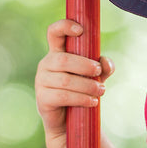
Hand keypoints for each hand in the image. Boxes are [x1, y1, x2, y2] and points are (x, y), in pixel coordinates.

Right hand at [35, 19, 113, 140]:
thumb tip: (105, 62)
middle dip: (85, 66)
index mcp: (57, 53)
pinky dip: (81, 98)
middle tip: (99, 73)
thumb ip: (103, 67)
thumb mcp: (95, 77)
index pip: (54, 32)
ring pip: (65, 80)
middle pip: (64, 59)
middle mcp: (46, 64)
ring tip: (101, 91)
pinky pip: (63, 96)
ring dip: (87, 85)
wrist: (70, 121)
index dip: (64, 26)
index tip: (80, 30)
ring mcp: (42, 81)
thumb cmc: (82, 91)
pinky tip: (93, 102)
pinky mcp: (43, 99)